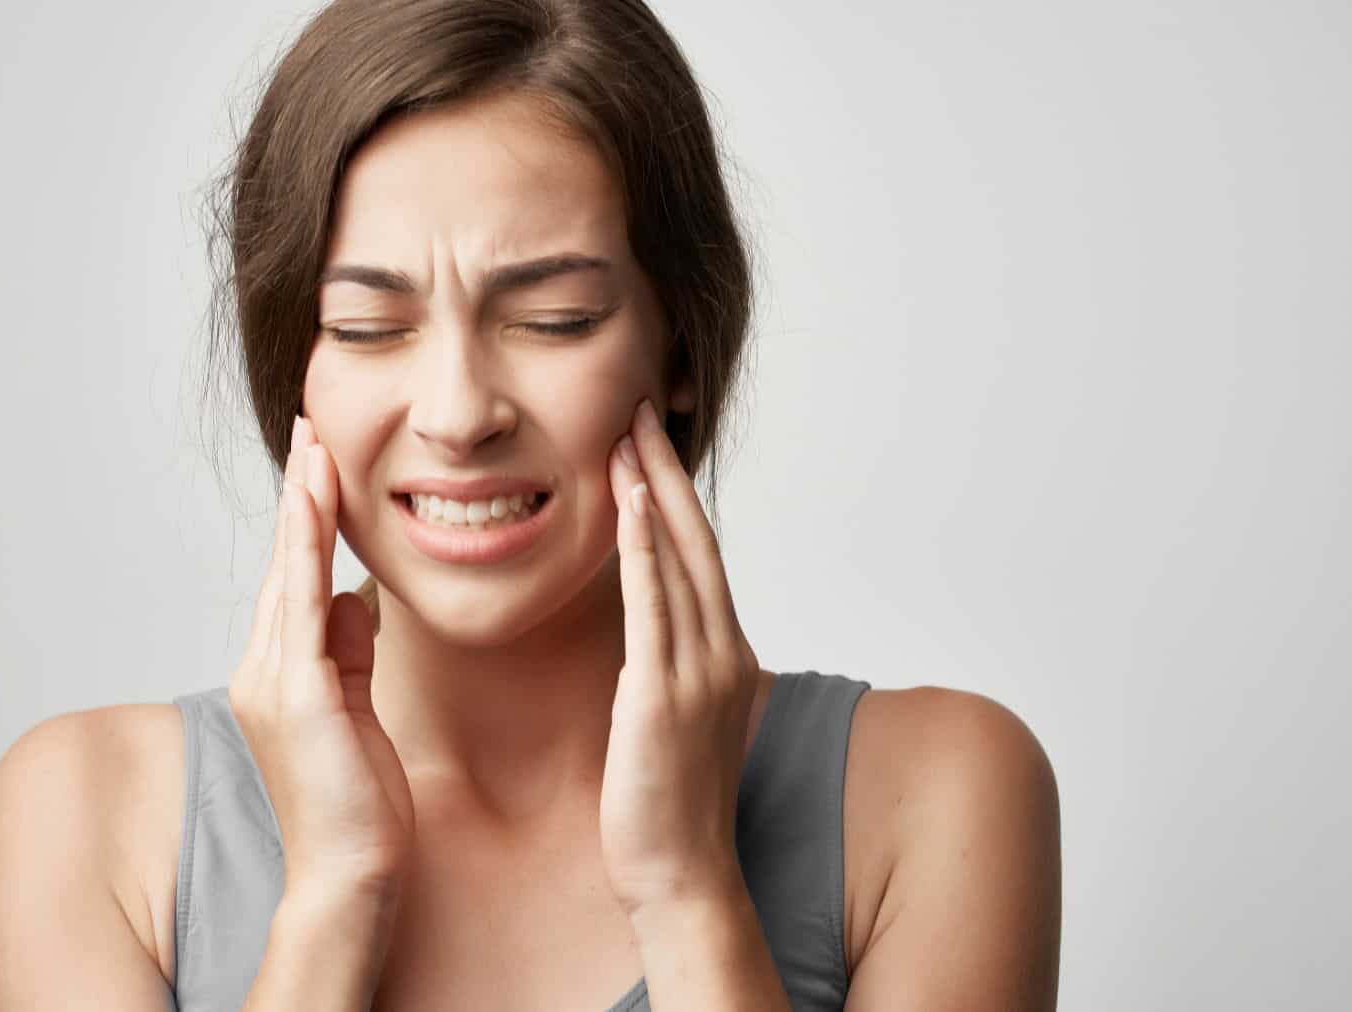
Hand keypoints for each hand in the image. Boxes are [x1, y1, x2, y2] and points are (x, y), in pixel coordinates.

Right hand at [228, 415, 415, 899]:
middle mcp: (266, 668)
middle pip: (285, 561)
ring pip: (289, 571)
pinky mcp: (297, 694)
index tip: (320, 462)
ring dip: (304, 504)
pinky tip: (318, 505)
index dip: (307, 519)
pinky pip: (302, 604)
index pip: (295, 577)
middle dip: (301, 493)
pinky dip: (308, 550)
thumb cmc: (359, 799)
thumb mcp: (358, 706)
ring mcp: (274, 680)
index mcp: (282, 672)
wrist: (351, 870)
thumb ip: (350, 651)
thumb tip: (351, 597)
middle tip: (311, 427)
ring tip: (315, 445)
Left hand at [599, 398, 761, 916]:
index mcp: (724, 655)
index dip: (676, 494)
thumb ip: (667, 668)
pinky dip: (647, 548)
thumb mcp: (675, 720)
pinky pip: (655, 605)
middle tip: (640, 408)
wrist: (682, 877)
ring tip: (627, 433)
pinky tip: (632, 501)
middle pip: (697, 539)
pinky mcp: (663, 695)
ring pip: (680, 558)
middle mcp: (722, 651)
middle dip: (667, 470)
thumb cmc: (668, 807)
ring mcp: (700, 671)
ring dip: (654, 489)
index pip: (700, 555)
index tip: (648, 444)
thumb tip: (646, 635)